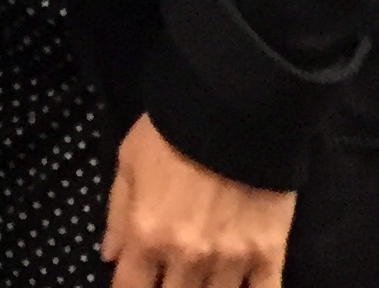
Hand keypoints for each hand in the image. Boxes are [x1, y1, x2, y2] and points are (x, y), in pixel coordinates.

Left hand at [102, 113, 296, 287]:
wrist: (233, 108)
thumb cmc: (172, 130)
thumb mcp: (128, 162)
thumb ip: (117, 213)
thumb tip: (109, 255)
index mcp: (147, 235)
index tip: (136, 283)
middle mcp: (187, 257)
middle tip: (170, 275)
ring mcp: (230, 260)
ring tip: (200, 278)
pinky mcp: (269, 255)